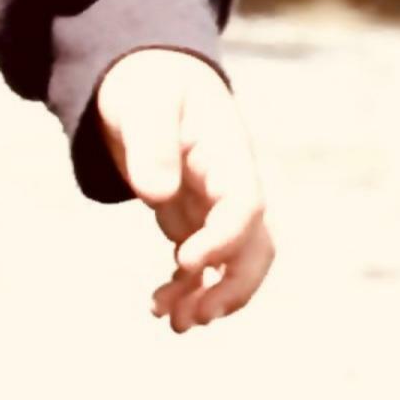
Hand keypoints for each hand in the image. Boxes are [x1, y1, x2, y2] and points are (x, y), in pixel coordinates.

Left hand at [94, 45, 273, 331]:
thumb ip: (152, 141)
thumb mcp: (143, 101)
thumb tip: (155, 194)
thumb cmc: (147, 82)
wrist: (146, 76)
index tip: (184, 261)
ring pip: (233, 264)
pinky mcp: (193, 218)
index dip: (223, 240)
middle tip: (194, 318)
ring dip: (210, 298)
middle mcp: (230, 185)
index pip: (245, 206)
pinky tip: (157, 306)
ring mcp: (214, 205)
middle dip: (231, 287)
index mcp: (227, 154)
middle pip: (256, 247)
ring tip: (173, 323)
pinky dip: (185, 290)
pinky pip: (202, 265)